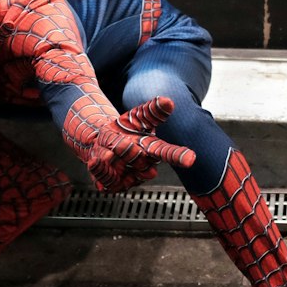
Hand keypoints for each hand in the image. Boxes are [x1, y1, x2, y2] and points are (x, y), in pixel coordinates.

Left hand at [68, 96, 196, 192]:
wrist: (100, 142)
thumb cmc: (124, 130)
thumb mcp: (137, 117)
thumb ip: (152, 110)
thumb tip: (168, 100)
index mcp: (152, 150)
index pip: (168, 153)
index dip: (180, 156)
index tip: (191, 159)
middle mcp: (143, 167)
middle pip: (141, 162)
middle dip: (130, 152)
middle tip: (123, 142)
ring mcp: (129, 178)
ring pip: (122, 170)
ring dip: (112, 159)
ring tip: (107, 150)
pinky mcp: (113, 185)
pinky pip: (106, 180)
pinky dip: (100, 169)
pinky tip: (95, 160)